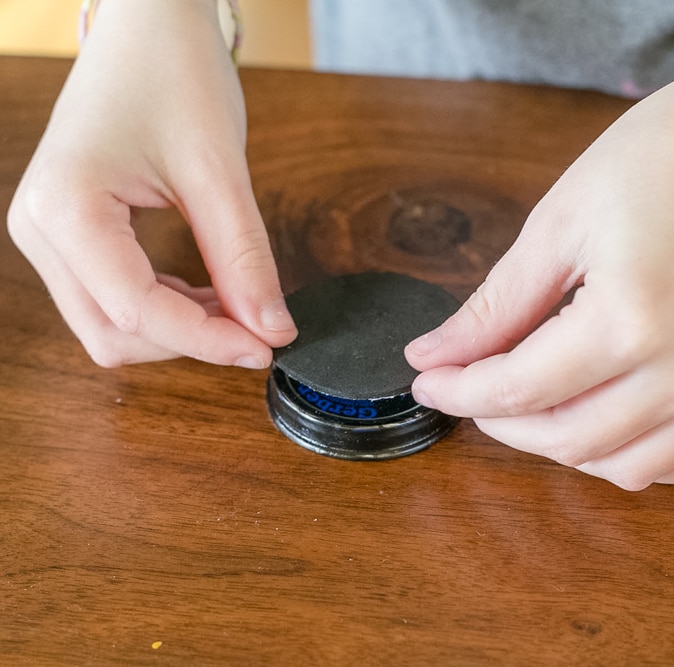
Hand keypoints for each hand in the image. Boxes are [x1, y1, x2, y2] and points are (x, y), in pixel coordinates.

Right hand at [6, 0, 295, 367]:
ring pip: (110, 325)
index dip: (207, 340)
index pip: (137, 311)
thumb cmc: (174, 74)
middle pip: (113, 334)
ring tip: (238, 304)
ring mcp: (48, 234)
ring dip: (178, 330)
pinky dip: (166, 310)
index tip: (266, 346)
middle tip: (258, 328)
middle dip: (189, 342)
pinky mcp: (68, 234)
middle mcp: (40, 228)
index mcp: (66, 207)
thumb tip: (272, 328)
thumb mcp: (218, 171)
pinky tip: (211, 294)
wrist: (147, 26)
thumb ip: (244, 258)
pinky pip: (112, 299)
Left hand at [406, 67, 673, 488]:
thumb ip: (498, 304)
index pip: (520, 388)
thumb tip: (437, 355)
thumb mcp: (562, 219)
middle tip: (468, 384)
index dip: (458, 390)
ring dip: (561, 446)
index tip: (426, 378)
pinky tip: (605, 419)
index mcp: (631, 317)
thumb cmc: (672, 154)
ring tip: (530, 402)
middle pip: (566, 439)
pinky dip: (633, 457)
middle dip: (499, 421)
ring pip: (623, 466)